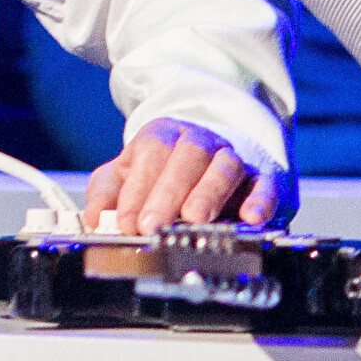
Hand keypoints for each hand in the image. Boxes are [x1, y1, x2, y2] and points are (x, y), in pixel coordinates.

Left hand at [81, 118, 293, 230]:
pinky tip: (250, 218)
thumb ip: (107, 193)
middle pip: (187, 155)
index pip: (150, 152)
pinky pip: (264, 185)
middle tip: (153, 225)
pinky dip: (260, 200)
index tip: (127, 222)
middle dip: (167, 192)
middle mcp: (199, 142)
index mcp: (163, 136)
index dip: (137, 188)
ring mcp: (231, 158)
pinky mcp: (261, 179)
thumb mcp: (126, 176)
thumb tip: (95, 217)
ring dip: (209, 192)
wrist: (208, 161)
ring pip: (225, 165)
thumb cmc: (162, 172)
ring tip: (195, 218)